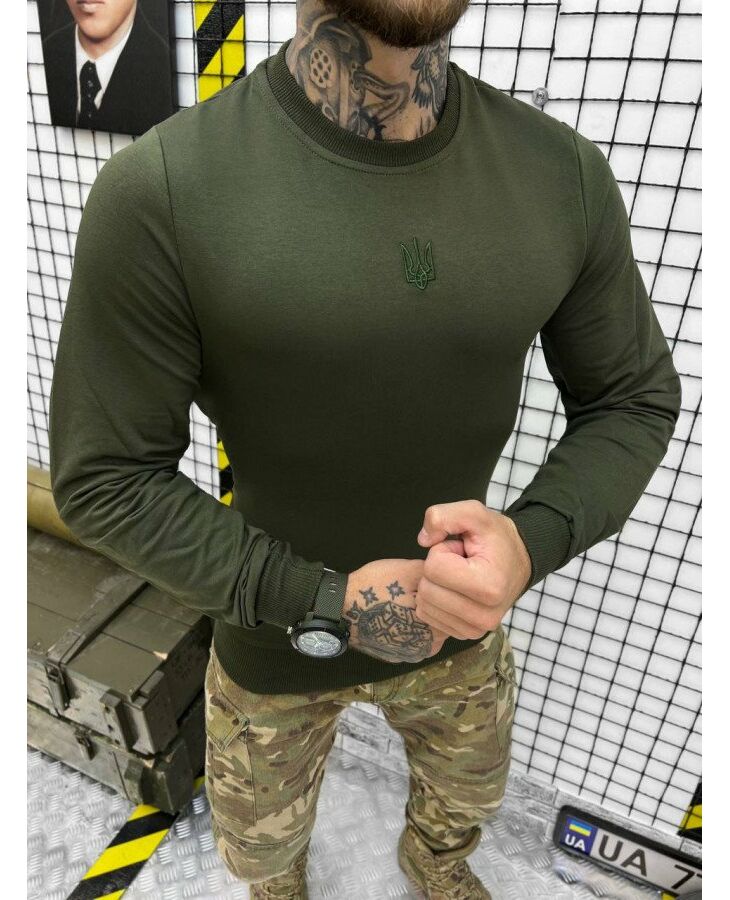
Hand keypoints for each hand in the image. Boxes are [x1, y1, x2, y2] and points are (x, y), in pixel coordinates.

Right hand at [343, 559, 449, 663]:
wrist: (341, 608)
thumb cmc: (376, 587)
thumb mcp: (408, 570)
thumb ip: (435, 574)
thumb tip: (450, 572)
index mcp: (434, 628)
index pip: (456, 615)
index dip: (449, 598)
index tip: (437, 587)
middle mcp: (426, 648)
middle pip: (443, 626)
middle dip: (436, 612)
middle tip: (418, 594)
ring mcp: (409, 655)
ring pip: (427, 636)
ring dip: (422, 623)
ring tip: (406, 605)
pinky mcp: (395, 657)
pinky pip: (410, 643)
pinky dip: (407, 631)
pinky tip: (395, 616)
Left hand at [414, 499, 531, 639]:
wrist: (517, 562)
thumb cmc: (495, 538)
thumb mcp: (474, 512)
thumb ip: (442, 516)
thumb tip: (422, 540)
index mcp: (489, 586)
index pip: (433, 568)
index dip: (442, 551)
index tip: (462, 550)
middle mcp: (485, 615)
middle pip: (426, 589)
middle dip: (437, 569)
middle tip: (460, 563)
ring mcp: (476, 629)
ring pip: (424, 604)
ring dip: (437, 585)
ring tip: (459, 576)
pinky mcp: (465, 635)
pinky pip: (427, 616)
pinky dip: (435, 600)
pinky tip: (456, 591)